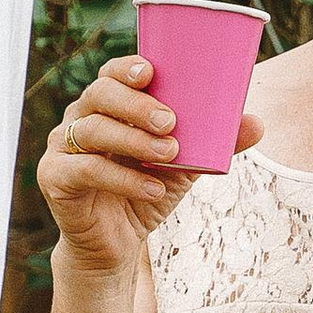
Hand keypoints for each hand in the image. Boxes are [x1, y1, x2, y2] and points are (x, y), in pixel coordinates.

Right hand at [36, 57, 260, 277]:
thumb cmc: (146, 192)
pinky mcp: (55, 179)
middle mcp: (80, 120)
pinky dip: (123, 180)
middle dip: (136, 105)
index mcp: (108, 108)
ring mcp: (62, 148)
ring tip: (170, 154)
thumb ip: (215, 143)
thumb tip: (257, 123)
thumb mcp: (185, 166)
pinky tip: (153, 190)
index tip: (151, 71)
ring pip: (92, 131)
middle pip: (98, 95)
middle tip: (171, 121)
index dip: (126, 68)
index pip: (111, 75)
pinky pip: (86, 171)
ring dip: (134, 141)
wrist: (116, 244)